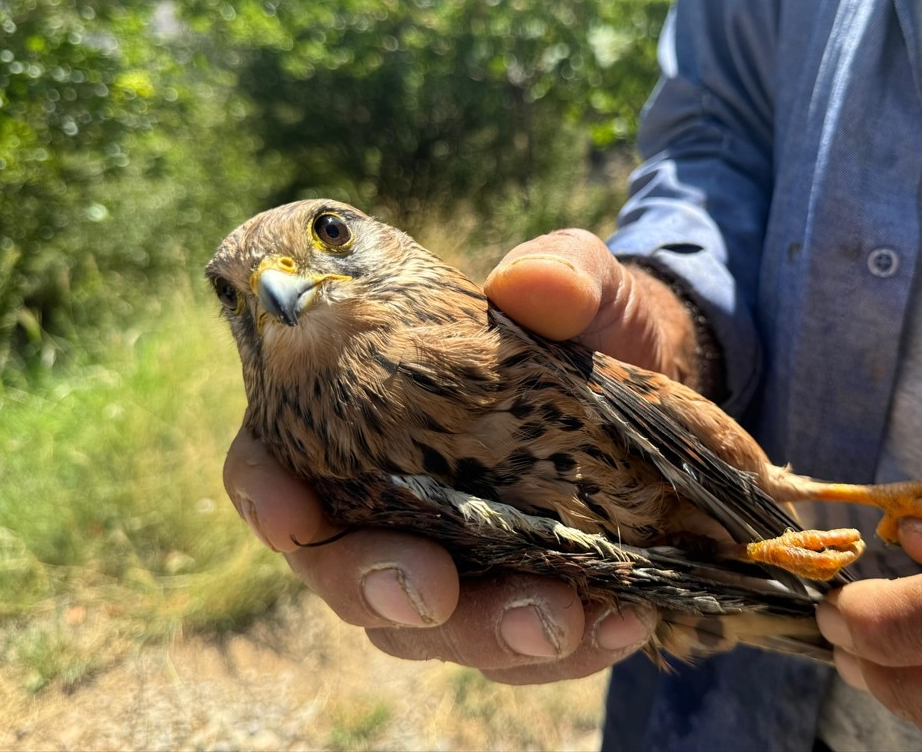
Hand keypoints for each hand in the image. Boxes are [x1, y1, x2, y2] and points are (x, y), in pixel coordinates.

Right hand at [222, 229, 694, 682]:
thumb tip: (534, 283)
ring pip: (433, 630)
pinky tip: (621, 621)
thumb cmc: (586, 322)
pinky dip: (570, 647)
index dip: (267, 495)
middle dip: (381, 589)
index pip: (274, 465)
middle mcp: (388, 502)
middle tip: (433, 590)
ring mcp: (452, 561)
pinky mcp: (518, 597)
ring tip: (561, 619)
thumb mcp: (580, 284)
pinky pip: (523, 649)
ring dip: (489, 635)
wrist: (654, 376)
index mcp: (360, 418)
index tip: (291, 514)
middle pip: (347, 571)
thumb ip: (562, 274)